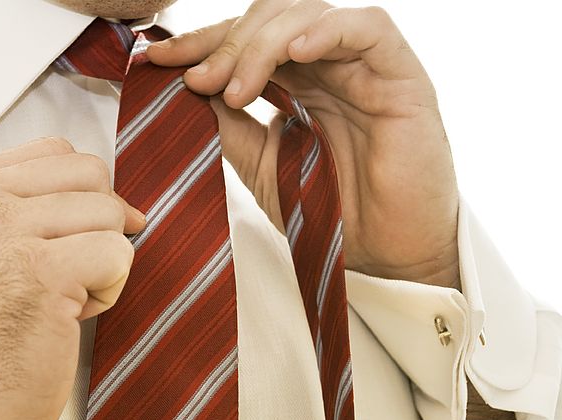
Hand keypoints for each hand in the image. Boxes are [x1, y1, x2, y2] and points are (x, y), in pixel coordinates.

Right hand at [0, 137, 144, 419]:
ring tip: (63, 302)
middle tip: (70, 277)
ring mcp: (5, 234)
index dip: (80, 197)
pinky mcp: (42, 273)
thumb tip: (123, 205)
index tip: (72, 242)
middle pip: (89, 175)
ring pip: (108, 213)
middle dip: (96, 227)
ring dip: (101, 263)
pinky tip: (71, 320)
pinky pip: (117, 254)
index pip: (52, 154)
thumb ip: (25, 215)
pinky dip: (109, 292)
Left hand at [149, 0, 460, 287]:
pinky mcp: (402, 77)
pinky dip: (326, 31)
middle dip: (226, 43)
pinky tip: (294, 53)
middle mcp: (327, 67)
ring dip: (262, 44)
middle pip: (271, 19)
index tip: (159, 61)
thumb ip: (229, 128)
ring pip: (309, 16)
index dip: (202, 44)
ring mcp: (363, 68)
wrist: (384, 254)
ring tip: (235, 88)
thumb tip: (187, 88)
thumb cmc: (331, 212)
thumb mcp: (261, 167)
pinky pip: (368, 28)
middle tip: (196, 79)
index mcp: (296, 84)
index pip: (245, 42)